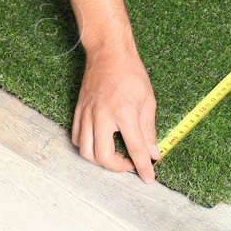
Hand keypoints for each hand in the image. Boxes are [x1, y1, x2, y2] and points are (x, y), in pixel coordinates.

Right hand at [71, 45, 160, 182]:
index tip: (148, 178)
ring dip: (100, 160)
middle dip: (118, 167)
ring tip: (114, 155)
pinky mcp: (78, 111)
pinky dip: (86, 147)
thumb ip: (149, 129)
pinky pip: (76, 137)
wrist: (109, 52)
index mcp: (124, 112)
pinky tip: (98, 143)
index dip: (143, 167)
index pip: (135, 148)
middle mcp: (102, 116)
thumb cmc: (131, 73)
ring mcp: (87, 114)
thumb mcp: (148, 100)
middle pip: (104, 156)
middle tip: (130, 163)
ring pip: (86, 151)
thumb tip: (153, 152)